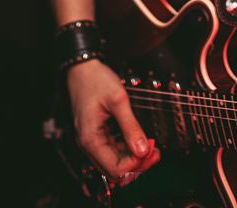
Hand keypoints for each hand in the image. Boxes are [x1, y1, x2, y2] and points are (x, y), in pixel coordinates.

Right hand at [67, 59, 160, 181]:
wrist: (82, 68)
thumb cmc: (95, 80)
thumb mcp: (118, 101)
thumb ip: (131, 126)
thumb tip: (143, 149)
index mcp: (91, 139)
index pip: (115, 168)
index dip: (135, 164)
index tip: (151, 152)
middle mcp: (88, 144)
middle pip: (114, 168)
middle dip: (136, 164)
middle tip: (154, 152)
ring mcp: (91, 139)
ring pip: (113, 161)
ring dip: (132, 157)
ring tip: (150, 147)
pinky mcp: (96, 133)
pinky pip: (112, 150)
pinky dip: (126, 149)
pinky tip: (137, 141)